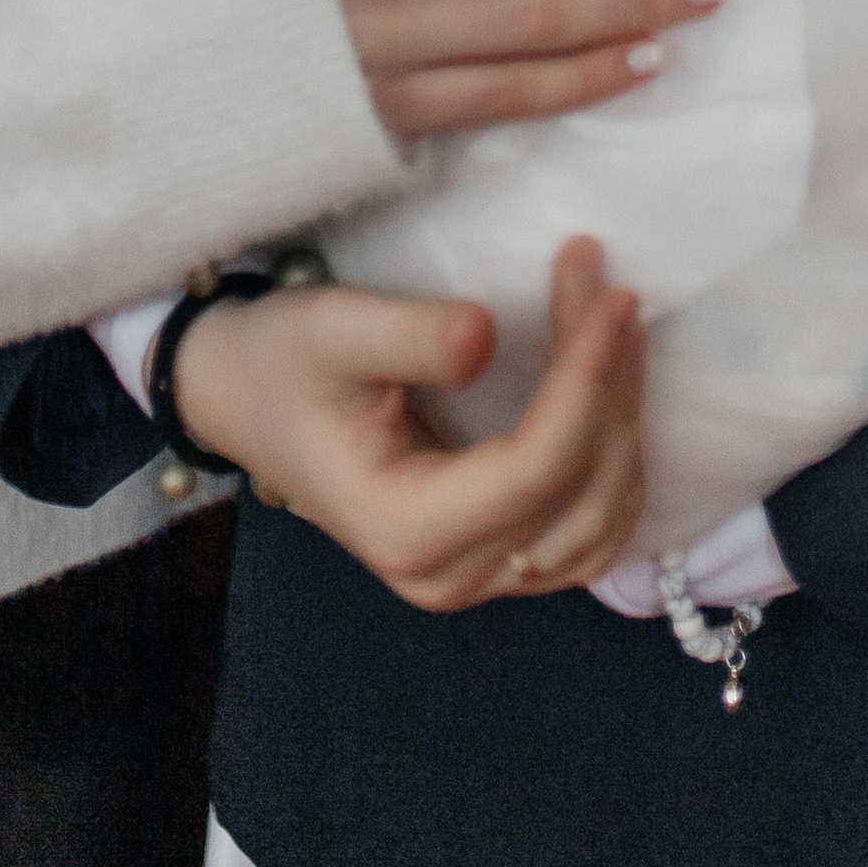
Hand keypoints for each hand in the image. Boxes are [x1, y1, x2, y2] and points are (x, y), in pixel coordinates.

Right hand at [172, 237, 644, 609]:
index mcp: (404, 527)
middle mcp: (446, 574)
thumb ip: (406, 335)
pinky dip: (614, 463)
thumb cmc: (283, 359)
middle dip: (611, 387)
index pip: (535, 468)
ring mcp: (474, 578)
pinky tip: (613, 389)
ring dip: (623, 424)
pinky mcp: (492, 560)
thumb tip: (485, 334)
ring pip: (597, 523)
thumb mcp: (331, 330)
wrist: (244, 398)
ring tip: (616, 327)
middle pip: (578, 495)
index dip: (588, 381)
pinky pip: (586, 532)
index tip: (614, 295)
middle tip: (613, 289)